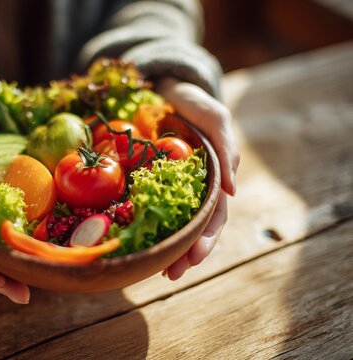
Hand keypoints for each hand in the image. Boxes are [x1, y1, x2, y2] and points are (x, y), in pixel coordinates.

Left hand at [157, 78, 239, 279]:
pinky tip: (137, 242)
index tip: (193, 259)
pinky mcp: (148, 179)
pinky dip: (145, 224)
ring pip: (171, 222)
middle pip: (192, 227)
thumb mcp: (214, 118)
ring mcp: (170, 185)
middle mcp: (193, 187)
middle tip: (171, 275)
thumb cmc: (193, 103)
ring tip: (157, 271)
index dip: (205, 240)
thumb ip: (226, 149)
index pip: (213, 216)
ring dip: (167, 248)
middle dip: (184, 253)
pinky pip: (148, 204)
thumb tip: (232, 192)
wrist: (164, 88)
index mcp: (212, 179)